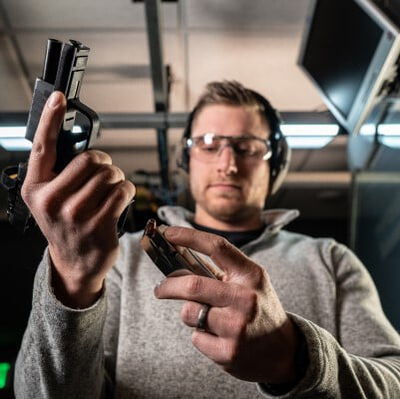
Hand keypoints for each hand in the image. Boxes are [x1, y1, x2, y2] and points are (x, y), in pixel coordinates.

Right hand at [21, 91, 135, 307]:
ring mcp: (76, 214)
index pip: (42, 147)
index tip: (59, 98)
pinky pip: (123, 191)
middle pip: (91, 159)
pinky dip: (127, 190)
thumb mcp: (50, 200)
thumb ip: (59, 173)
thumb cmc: (65, 225)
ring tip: (110, 189)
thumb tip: (79, 143)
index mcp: (36, 188)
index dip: (50, 119)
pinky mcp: (100, 224)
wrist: (75, 262)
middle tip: (104, 174)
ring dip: (117, 178)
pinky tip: (120, 199)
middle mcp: (52, 200)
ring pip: (110, 174)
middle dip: (105, 163)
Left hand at [154, 226, 299, 383]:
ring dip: (190, 313)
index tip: (168, 233)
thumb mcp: (249, 283)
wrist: (284, 350)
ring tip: (207, 318)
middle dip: (169, 286)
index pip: (217, 247)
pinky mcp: (229, 352)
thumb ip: (220, 273)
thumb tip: (179, 263)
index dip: (189, 236)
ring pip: (189, 313)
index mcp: (251, 274)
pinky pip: (196, 337)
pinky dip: (200, 335)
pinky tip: (219, 338)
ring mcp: (237, 327)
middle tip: (160, 288)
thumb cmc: (258, 309)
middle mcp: (246, 298)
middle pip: (193, 285)